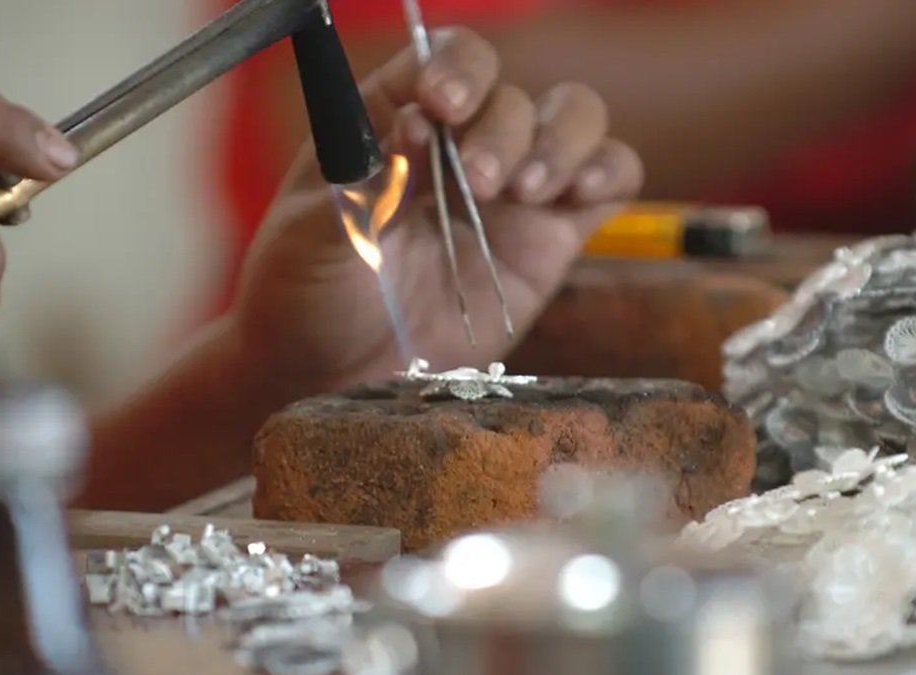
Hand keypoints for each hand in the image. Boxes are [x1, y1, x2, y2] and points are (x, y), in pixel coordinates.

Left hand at [234, 28, 642, 396]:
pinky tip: (581, 193)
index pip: (444, 58)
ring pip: (571, 117)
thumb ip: (365, 183)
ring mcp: (510, 189)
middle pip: (511, 93)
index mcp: (393, 119)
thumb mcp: (312, 237)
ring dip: (559, 142)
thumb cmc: (306, 296)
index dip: (456, 69)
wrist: (334, 376)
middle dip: (501, 129)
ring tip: (524, 191)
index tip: (442, 106)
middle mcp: (458, 142)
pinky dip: (609, 170)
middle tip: (478, 182)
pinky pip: (609, 180)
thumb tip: (417, 127)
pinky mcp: (550, 238)